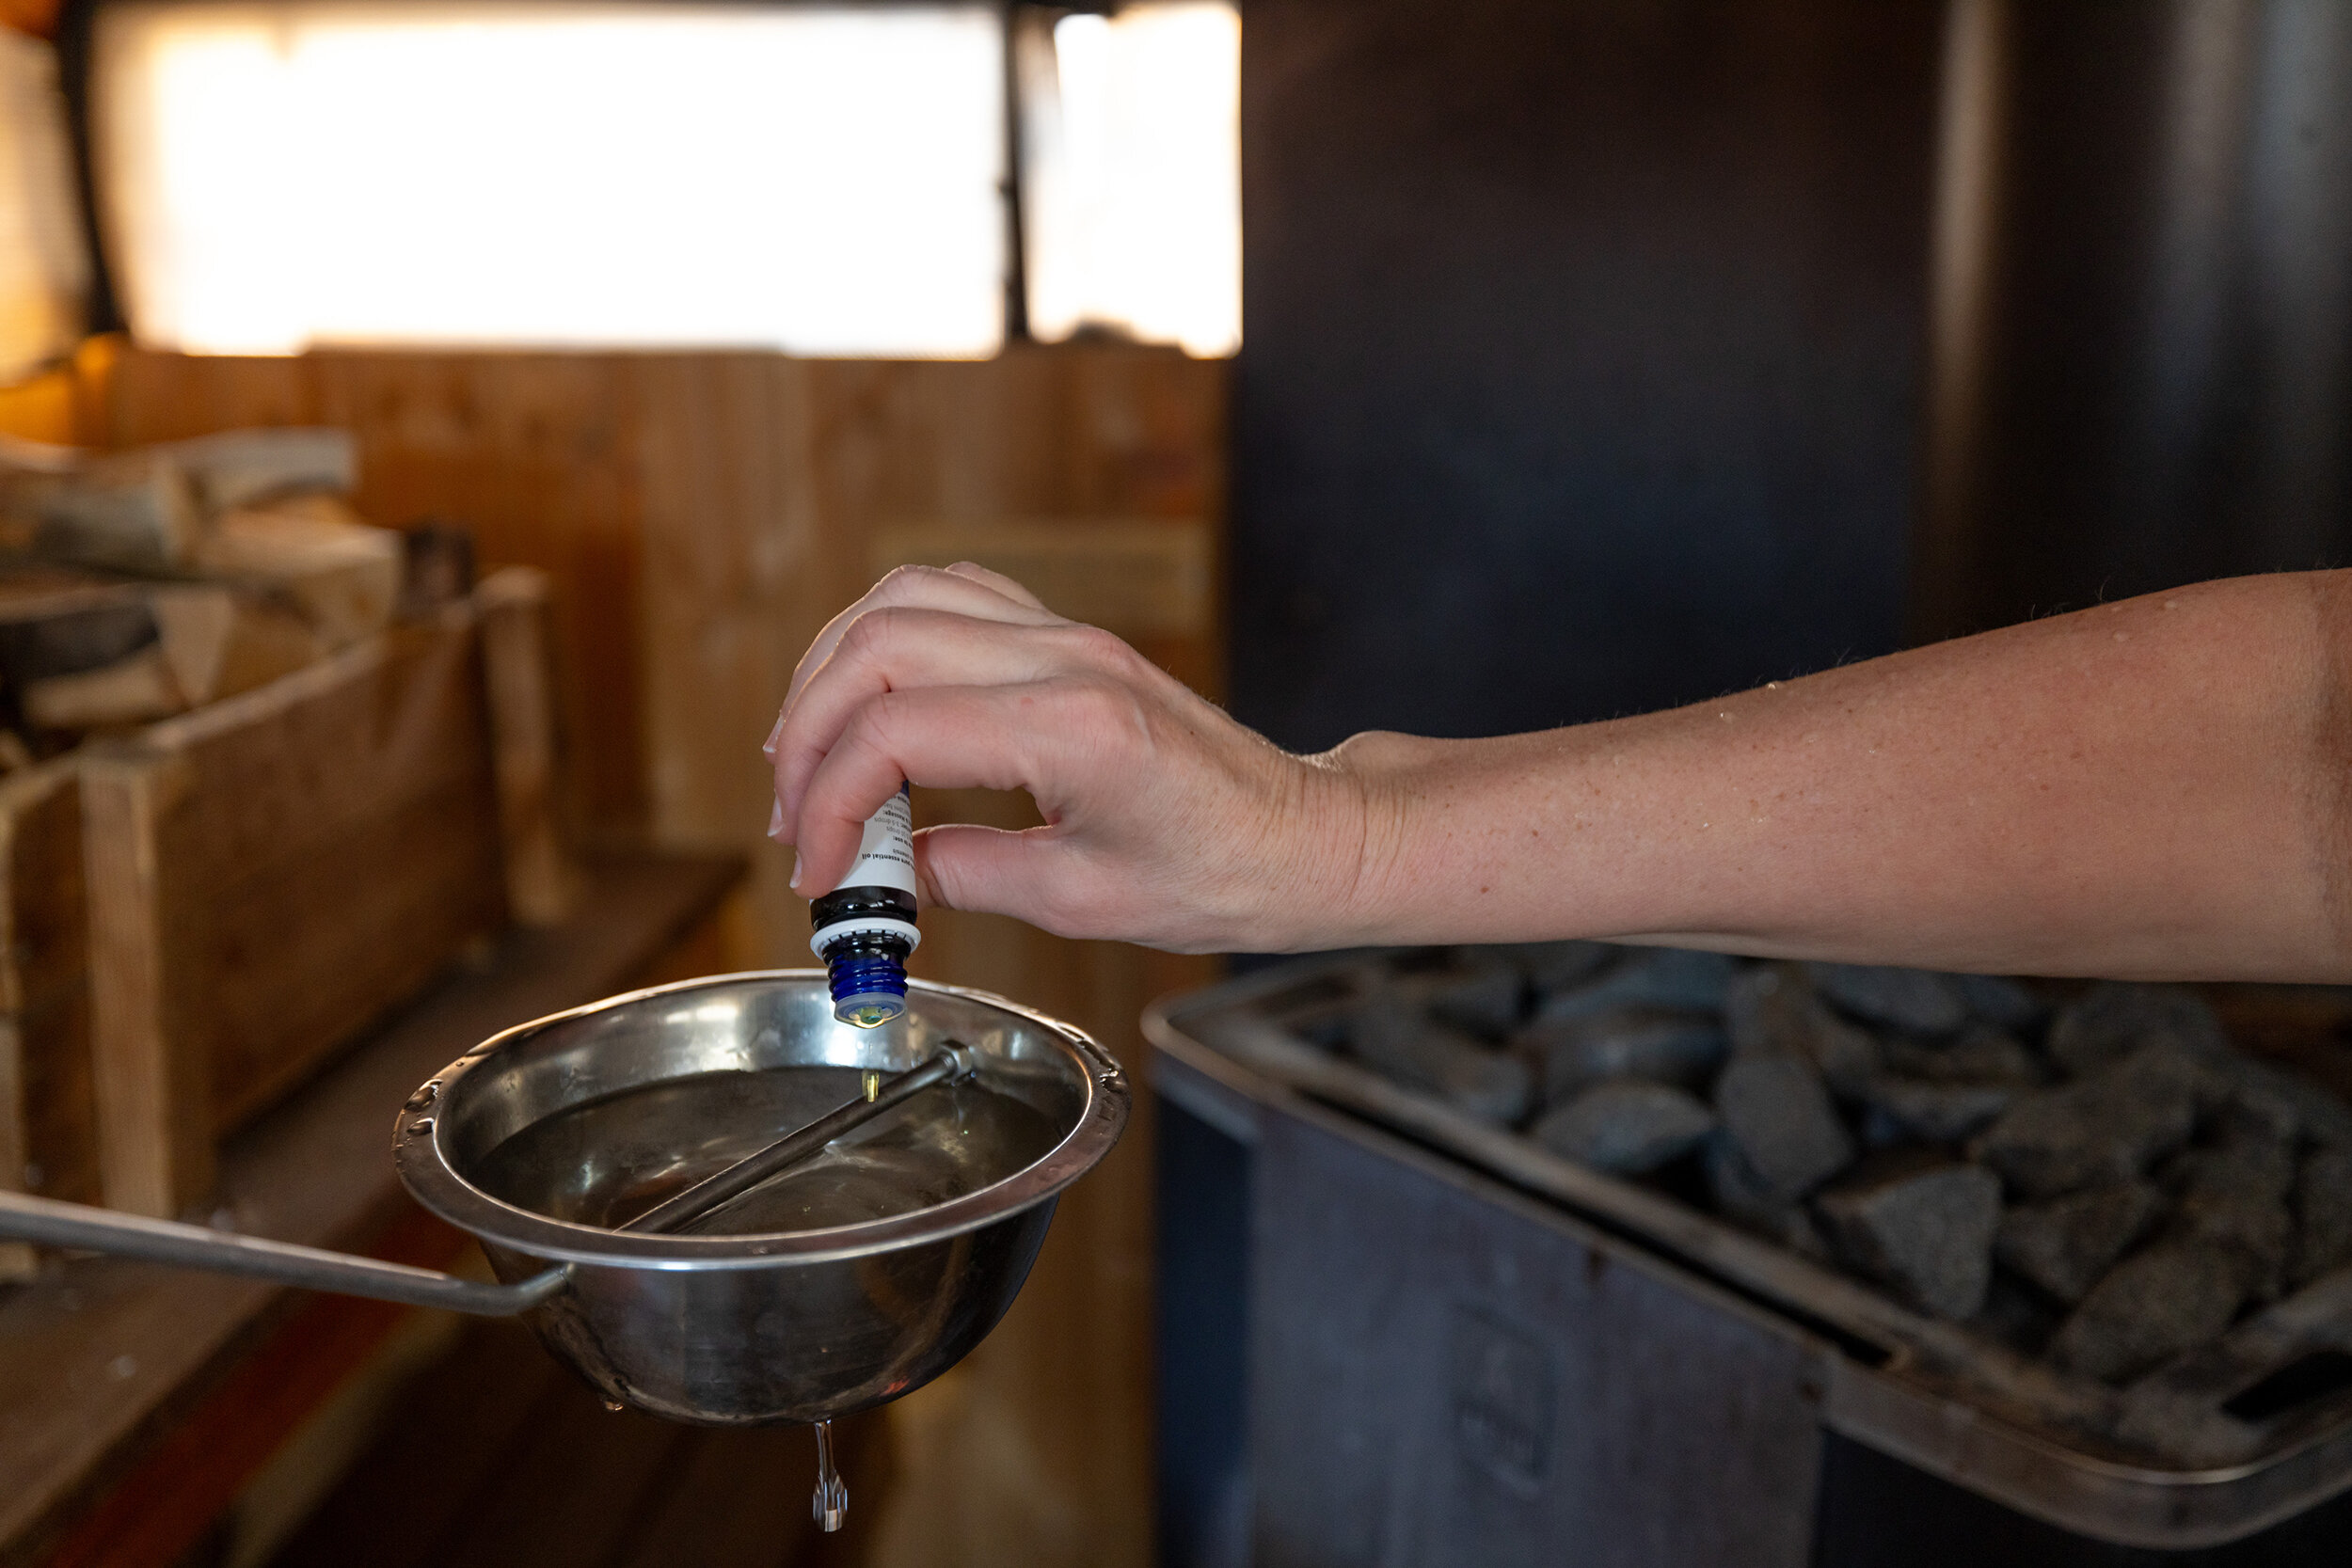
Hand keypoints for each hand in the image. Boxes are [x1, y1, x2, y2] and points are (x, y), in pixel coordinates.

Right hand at [766, 564, 1369, 951]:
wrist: (1303, 835)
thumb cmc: (1221, 874)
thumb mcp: (1083, 902)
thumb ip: (967, 875)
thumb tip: (882, 874)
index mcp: (1072, 729)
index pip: (893, 733)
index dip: (827, 804)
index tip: (817, 873)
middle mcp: (1064, 659)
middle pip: (876, 647)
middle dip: (808, 734)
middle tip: (794, 818)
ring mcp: (1065, 634)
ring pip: (899, 600)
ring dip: (831, 673)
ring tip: (808, 758)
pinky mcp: (1066, 635)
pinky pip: (948, 596)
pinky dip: (882, 638)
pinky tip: (865, 701)